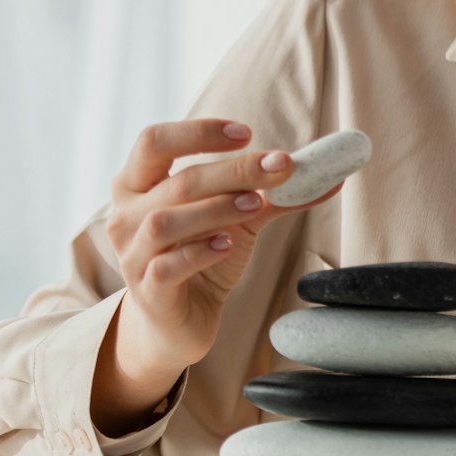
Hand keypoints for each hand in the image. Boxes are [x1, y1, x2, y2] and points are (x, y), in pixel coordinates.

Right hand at [104, 120, 342, 370]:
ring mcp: (132, 256)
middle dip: (233, 171)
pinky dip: (199, 251)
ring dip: (215, 208)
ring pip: (165, 222)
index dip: (198, 132)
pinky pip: (167, 266)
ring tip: (255, 204)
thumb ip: (275, 194)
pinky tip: (228, 244)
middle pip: (177, 182)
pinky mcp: (148, 293)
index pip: (154, 141)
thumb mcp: (238, 218)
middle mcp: (125, 216)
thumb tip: (329, 173)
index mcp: (138, 185)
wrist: (178, 322)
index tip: (246, 133)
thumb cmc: (201, 257)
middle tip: (280, 166)